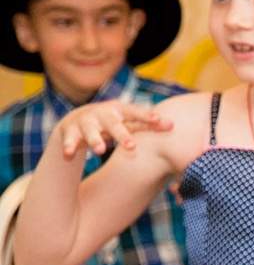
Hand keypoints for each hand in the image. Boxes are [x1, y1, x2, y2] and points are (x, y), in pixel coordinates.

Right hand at [54, 99, 172, 160]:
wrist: (79, 119)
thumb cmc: (113, 122)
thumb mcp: (128, 121)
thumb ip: (147, 124)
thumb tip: (173, 126)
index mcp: (119, 111)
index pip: (135, 113)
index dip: (147, 117)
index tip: (159, 122)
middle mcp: (102, 114)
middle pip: (113, 124)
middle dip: (121, 135)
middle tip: (132, 147)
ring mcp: (85, 122)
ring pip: (90, 132)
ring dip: (95, 140)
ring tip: (99, 151)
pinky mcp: (71, 132)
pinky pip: (69, 140)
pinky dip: (69, 146)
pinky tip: (68, 153)